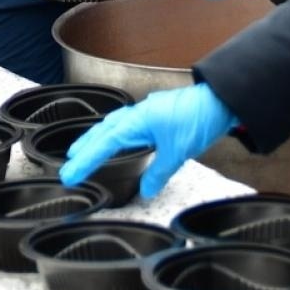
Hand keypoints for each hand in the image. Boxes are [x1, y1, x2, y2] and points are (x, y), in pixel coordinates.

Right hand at [59, 83, 236, 197]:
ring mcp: (146, 112)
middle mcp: (137, 114)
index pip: (104, 143)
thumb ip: (158, 172)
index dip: (85, 160)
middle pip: (103, 131)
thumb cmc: (198, 119)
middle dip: (84, 147)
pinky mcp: (156, 114)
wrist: (220, 100)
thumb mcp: (178, 152)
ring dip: (97, 138)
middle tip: (69, 163)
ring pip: (113, 125)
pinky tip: (118, 140)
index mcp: (137, 120)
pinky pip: (127, 124)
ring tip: (84, 150)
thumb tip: (146, 189)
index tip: (70, 174)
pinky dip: (115, 133)